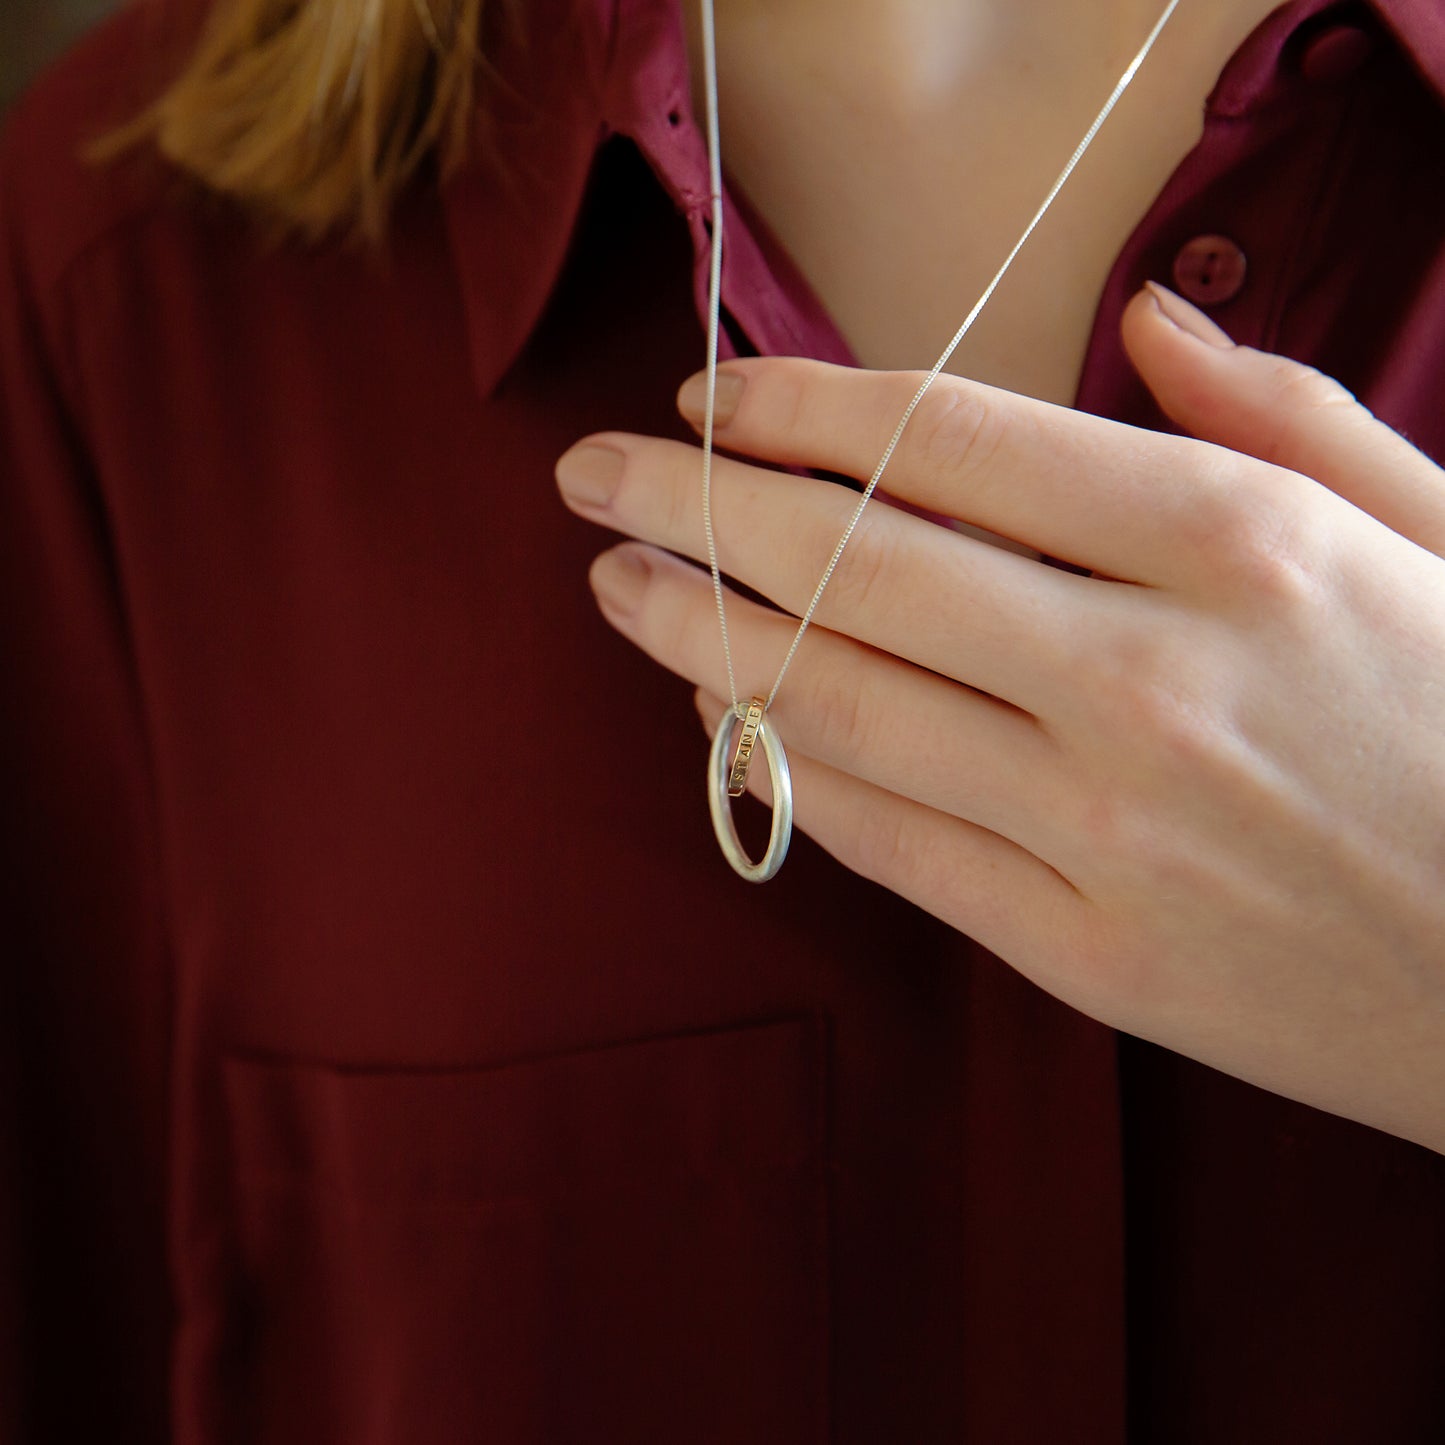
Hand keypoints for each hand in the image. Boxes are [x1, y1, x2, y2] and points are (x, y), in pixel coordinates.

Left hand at [555, 283, 1444, 1153]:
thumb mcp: (1443, 533)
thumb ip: (1290, 417)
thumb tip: (1145, 328)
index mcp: (1238, 545)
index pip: (947, 441)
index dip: (799, 409)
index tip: (709, 395)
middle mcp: (1145, 678)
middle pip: (852, 565)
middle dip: (693, 504)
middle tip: (595, 472)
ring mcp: (1104, 829)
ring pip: (838, 706)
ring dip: (697, 635)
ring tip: (616, 583)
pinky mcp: (1086, 955)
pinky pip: (890, 843)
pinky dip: (785, 773)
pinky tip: (718, 720)